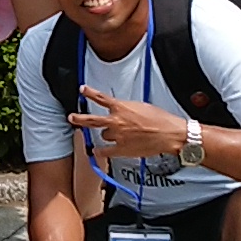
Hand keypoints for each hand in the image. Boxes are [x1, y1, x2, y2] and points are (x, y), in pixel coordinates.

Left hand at [69, 86, 188, 160]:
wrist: (169, 133)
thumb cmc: (160, 119)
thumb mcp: (141, 107)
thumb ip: (127, 109)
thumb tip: (121, 112)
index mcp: (121, 107)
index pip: (101, 98)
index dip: (89, 93)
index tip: (82, 89)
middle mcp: (116, 121)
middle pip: (92, 120)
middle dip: (79, 118)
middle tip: (71, 117)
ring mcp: (118, 136)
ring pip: (104, 135)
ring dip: (107, 135)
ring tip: (113, 136)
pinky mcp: (122, 149)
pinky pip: (105, 151)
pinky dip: (101, 151)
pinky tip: (98, 151)